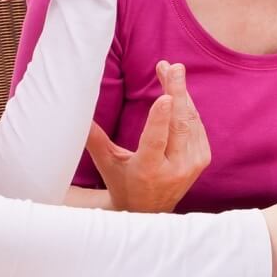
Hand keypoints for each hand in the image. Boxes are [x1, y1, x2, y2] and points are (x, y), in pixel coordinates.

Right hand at [84, 61, 210, 211]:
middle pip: (178, 125)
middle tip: (173, 67)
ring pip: (189, 121)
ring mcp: (192, 164)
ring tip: (171, 70)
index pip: (156, 141)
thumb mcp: (106, 163)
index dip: (160, 119)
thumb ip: (94, 138)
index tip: (164, 96)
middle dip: (176, 92)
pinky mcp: (202, 159)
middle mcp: (175, 168)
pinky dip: (186, 107)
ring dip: (181, 94)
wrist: (149, 210)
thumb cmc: (122, 182)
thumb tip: (75, 112)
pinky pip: (195, 126)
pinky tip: (178, 90)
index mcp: (148, 170)